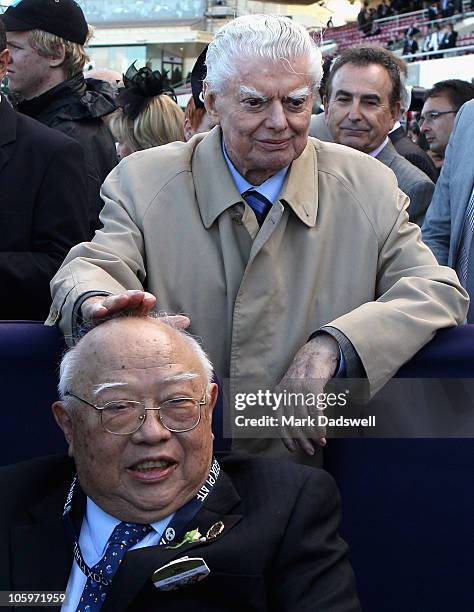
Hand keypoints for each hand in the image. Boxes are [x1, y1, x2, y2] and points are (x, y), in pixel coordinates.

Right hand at [81, 291, 189, 328]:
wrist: (100, 319)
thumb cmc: (127, 322)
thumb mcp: (144, 322)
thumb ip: (164, 323)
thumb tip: (187, 320)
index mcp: (134, 308)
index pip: (140, 303)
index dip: (144, 301)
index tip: (151, 300)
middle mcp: (120, 306)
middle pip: (127, 300)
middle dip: (133, 297)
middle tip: (140, 296)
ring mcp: (105, 308)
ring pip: (112, 303)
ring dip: (118, 300)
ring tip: (124, 299)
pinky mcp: (92, 312)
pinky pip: (93, 311)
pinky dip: (96, 309)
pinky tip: (101, 311)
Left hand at [278, 334, 338, 455]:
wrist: (316, 353)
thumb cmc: (305, 377)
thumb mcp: (291, 390)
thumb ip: (290, 407)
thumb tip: (296, 432)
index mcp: (279, 394)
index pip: (280, 421)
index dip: (286, 437)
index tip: (293, 450)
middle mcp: (287, 391)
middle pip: (292, 422)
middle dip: (302, 439)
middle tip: (310, 451)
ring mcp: (299, 387)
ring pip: (304, 418)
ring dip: (313, 434)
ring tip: (321, 443)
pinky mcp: (312, 384)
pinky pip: (315, 410)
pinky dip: (319, 424)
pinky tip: (323, 432)